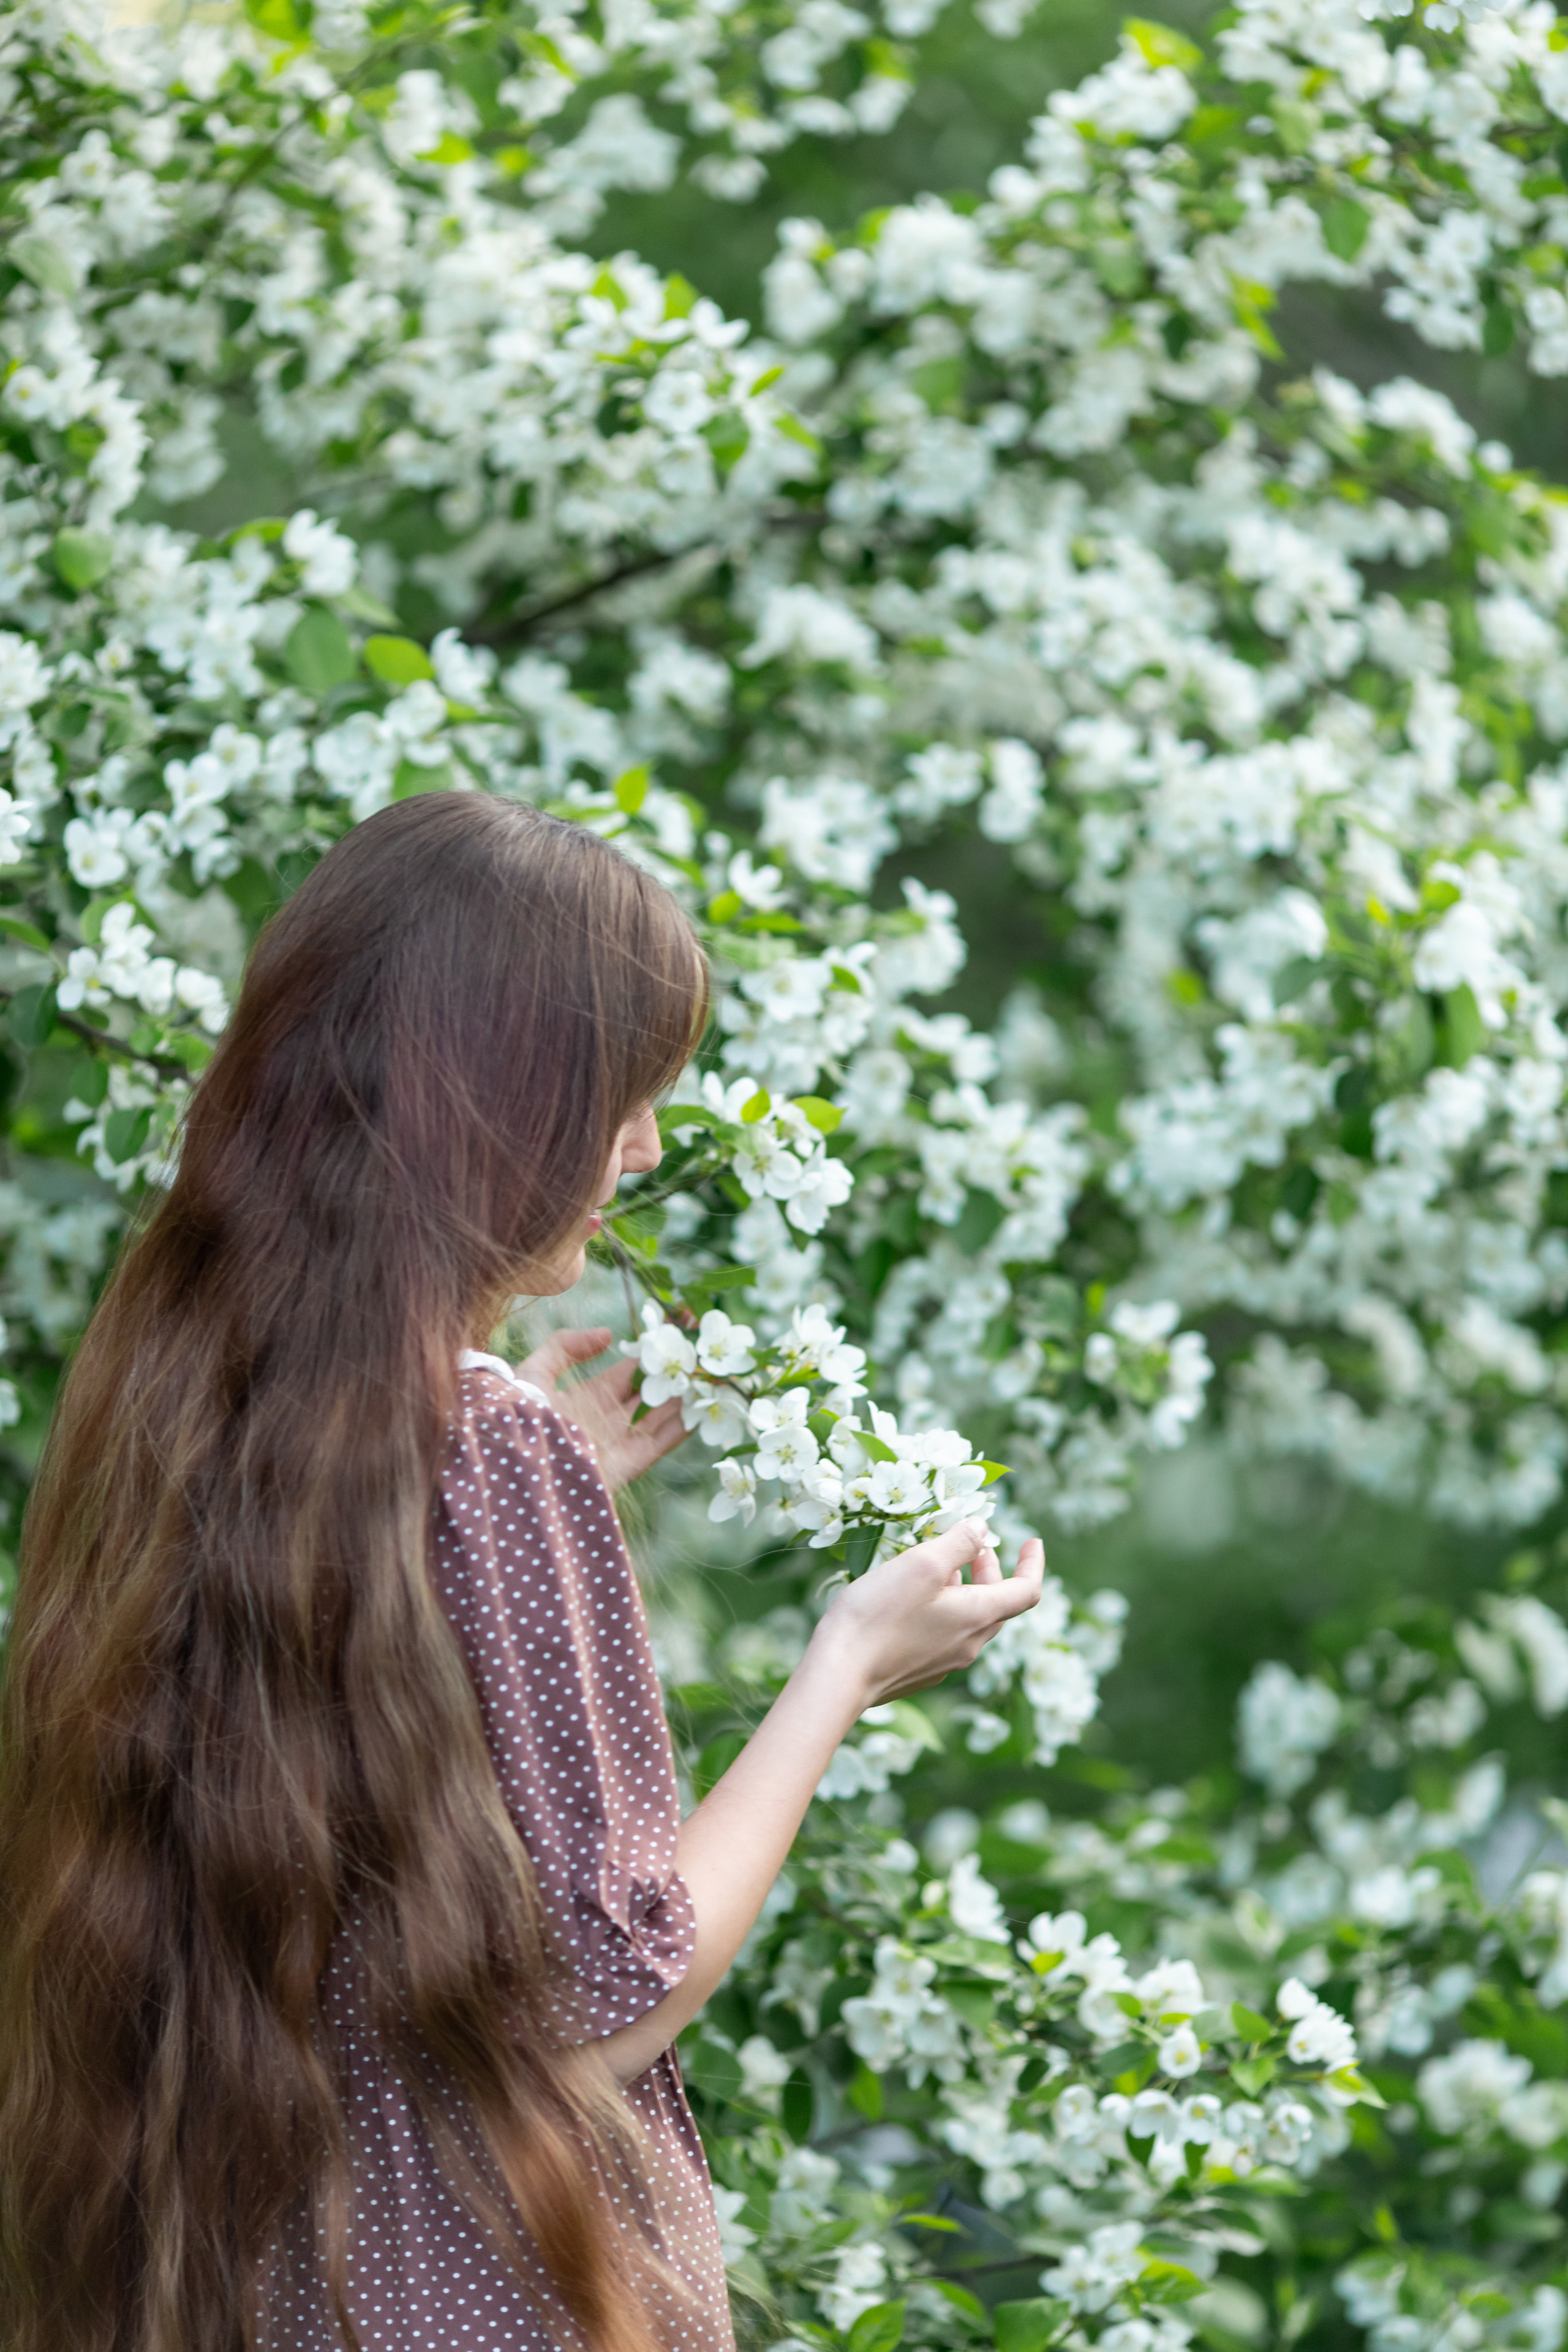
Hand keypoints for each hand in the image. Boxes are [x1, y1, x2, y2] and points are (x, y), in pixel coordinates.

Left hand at [513, 1326, 690, 1493]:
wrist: (520, 1464)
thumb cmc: (521, 1417)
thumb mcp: (535, 1372)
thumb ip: (565, 1346)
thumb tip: (608, 1333)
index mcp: (592, 1395)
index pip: (633, 1368)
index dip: (654, 1350)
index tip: (679, 1330)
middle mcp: (613, 1416)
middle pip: (655, 1389)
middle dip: (679, 1371)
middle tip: (706, 1350)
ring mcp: (625, 1439)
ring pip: (667, 1412)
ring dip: (690, 1394)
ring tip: (715, 1372)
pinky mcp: (633, 1461)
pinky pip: (667, 1438)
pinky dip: (688, 1423)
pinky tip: (706, 1403)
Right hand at [812, 1518, 1043, 1706]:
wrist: (839, 1675)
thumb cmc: (879, 1616)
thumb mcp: (922, 1564)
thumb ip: (959, 1542)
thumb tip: (983, 1529)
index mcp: (977, 1617)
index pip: (1026, 1591)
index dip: (1033, 1563)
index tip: (1032, 1540)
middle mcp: (968, 1645)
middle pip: (997, 1604)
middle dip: (991, 1570)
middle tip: (975, 1546)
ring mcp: (944, 1662)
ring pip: (969, 1619)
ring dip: (965, 1588)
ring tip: (939, 1566)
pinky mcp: (919, 1670)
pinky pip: (945, 1634)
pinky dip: (944, 1608)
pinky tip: (913, 1597)